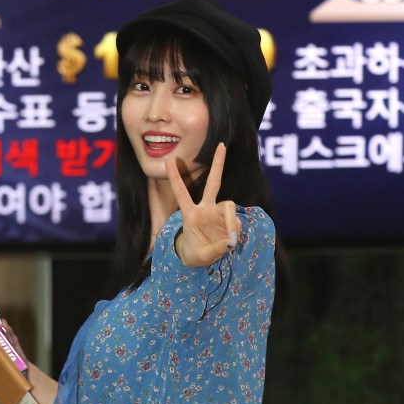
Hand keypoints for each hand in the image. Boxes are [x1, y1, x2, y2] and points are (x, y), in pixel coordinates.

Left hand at [166, 142, 240, 267]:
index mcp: (190, 215)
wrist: (201, 258)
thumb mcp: (202, 255)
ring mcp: (217, 213)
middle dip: (218, 164)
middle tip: (221, 145)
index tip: (168, 161)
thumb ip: (216, 249)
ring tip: (231, 239)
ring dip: (231, 222)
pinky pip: (235, 222)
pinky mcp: (228, 220)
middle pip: (213, 183)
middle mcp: (205, 209)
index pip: (181, 193)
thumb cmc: (195, 254)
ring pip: (229, 206)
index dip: (175, 178)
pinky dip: (235, 232)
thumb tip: (231, 240)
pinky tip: (231, 242)